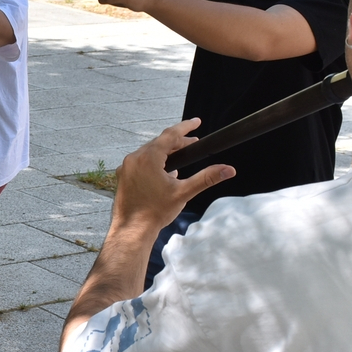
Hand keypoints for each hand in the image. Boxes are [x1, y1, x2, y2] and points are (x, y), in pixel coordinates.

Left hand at [113, 118, 234, 231]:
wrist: (132, 229)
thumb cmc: (155, 211)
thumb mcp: (184, 192)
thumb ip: (207, 178)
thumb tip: (228, 169)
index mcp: (148, 158)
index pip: (170, 135)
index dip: (185, 127)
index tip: (197, 122)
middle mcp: (134, 159)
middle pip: (159, 143)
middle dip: (177, 142)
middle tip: (193, 143)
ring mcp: (126, 168)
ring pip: (148, 152)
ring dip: (165, 152)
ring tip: (181, 156)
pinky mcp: (123, 177)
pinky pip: (140, 162)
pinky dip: (153, 162)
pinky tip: (164, 172)